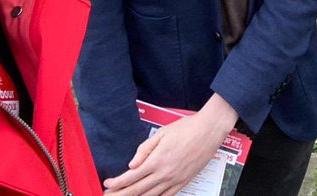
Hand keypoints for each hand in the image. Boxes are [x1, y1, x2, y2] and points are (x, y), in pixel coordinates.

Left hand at [103, 93, 237, 195]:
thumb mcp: (162, 133)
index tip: (107, 184)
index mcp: (157, 160)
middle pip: (137, 190)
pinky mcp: (184, 182)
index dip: (117, 183)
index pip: (131, 177)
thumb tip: (131, 164)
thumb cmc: (187, 128)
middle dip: (120, 194)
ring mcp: (174, 180)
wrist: (209, 130)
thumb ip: (144, 149)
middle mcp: (164, 174)